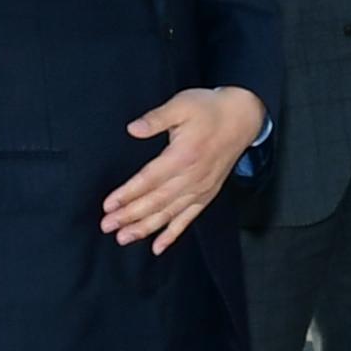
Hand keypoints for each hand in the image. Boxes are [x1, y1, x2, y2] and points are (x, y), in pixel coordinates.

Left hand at [103, 85, 266, 251]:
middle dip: (129, 216)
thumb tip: (133, 129)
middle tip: (107, 226)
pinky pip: (188, 218)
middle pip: (156, 201)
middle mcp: (192, 177)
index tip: (108, 205)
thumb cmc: (210, 109)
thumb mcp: (182, 104)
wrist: (243, 117)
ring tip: (124, 238)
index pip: (148, 180)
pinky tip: (158, 246)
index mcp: (182, 156)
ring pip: (169, 214)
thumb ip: (156, 118)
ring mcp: (201, 188)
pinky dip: (173, 234)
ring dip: (145, 228)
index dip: (127, 194)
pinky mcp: (207, 194)